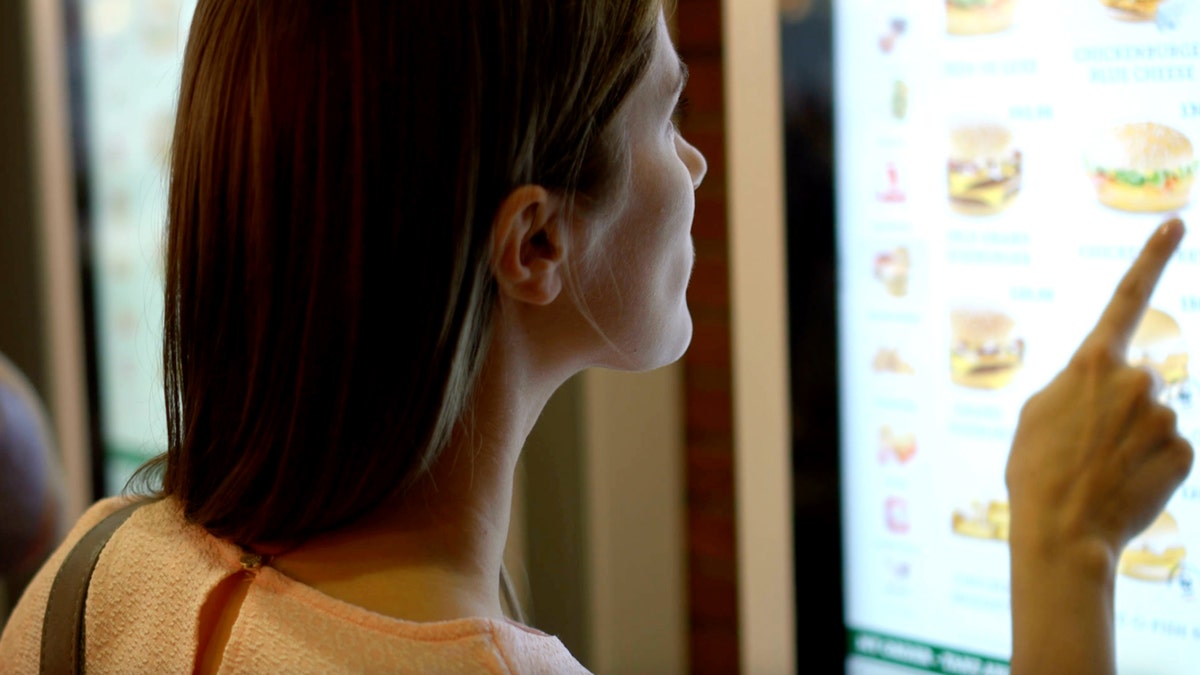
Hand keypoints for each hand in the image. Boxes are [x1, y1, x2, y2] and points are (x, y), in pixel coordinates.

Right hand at [1007, 218, 1193, 567]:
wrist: (1062, 532)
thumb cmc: (1035, 472)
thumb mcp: (1037, 413)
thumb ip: (1075, 384)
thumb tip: (1109, 382)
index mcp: (1092, 362)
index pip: (1127, 298)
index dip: (1153, 258)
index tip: (1176, 224)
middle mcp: (1136, 379)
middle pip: (1136, 382)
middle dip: (1118, 408)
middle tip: (1085, 446)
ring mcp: (1165, 415)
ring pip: (1154, 418)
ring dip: (1133, 440)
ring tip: (1101, 470)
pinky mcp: (1186, 452)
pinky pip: (1171, 451)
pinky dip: (1152, 467)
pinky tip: (1126, 485)